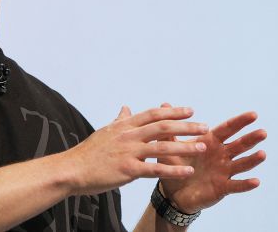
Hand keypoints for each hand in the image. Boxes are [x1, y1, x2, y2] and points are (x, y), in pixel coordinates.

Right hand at [64, 105, 209, 196]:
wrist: (72, 169)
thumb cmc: (89, 152)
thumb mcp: (105, 131)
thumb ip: (119, 120)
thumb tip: (126, 107)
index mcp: (124, 126)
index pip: (153, 114)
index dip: (173, 111)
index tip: (190, 110)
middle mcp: (128, 136)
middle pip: (162, 127)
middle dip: (186, 126)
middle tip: (204, 126)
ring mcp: (128, 152)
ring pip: (162, 147)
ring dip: (185, 146)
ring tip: (202, 147)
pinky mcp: (127, 170)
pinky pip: (155, 169)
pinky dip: (173, 169)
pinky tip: (187, 170)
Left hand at [157, 104, 266, 212]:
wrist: (172, 191)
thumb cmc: (175, 165)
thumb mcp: (170, 146)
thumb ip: (169, 127)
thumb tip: (165, 105)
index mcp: (210, 142)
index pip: (227, 129)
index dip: (240, 122)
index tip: (253, 114)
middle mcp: (221, 155)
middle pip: (239, 145)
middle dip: (250, 138)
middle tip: (263, 132)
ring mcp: (223, 172)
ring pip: (241, 164)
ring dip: (252, 160)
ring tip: (262, 154)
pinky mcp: (222, 187)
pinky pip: (236, 185)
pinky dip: (246, 184)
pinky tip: (256, 181)